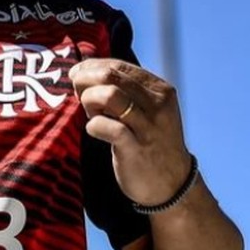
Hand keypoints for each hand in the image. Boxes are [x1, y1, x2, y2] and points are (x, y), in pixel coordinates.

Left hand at [68, 58, 192, 207]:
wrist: (172, 185)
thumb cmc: (150, 142)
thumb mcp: (147, 110)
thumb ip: (125, 90)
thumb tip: (84, 71)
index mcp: (160, 89)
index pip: (117, 65)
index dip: (90, 67)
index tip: (77, 77)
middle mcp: (157, 104)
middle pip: (109, 75)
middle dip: (84, 82)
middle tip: (79, 96)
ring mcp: (148, 126)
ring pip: (107, 95)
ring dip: (88, 101)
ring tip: (91, 114)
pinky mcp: (136, 148)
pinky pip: (105, 126)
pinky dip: (92, 125)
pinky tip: (94, 130)